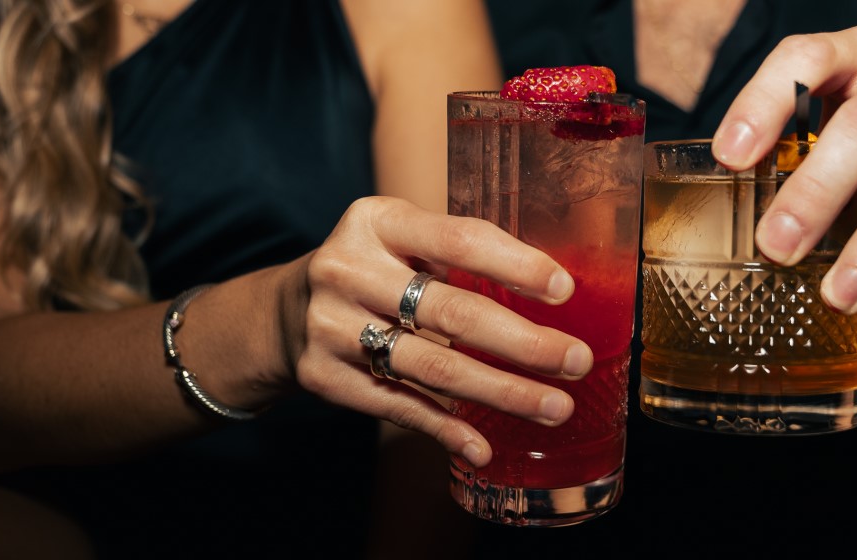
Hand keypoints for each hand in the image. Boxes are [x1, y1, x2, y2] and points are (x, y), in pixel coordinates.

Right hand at [290, 197, 589, 466]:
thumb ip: (456, 254)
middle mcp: (349, 270)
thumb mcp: (399, 239)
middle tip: (576, 361)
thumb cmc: (372, 271)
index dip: (514, 265)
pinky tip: (483, 445)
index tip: (565, 289)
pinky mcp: (324, 377)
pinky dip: (445, 428)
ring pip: (432, 367)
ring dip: (501, 392)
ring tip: (553, 407)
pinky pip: (398, 406)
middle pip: (452, 312)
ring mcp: (331, 326)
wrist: (280, 313)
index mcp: (377, 221)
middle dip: (524, 342)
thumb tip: (554, 293)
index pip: (457, 240)